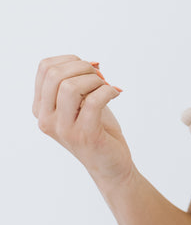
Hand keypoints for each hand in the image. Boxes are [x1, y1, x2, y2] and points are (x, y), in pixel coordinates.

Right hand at [33, 55, 130, 186]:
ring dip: (95, 80)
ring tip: (106, 87)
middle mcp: (46, 119)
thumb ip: (78, 82)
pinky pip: (94, 101)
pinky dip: (108, 91)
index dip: (70, 60)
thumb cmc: (96, 129)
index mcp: (41, 107)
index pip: (45, 67)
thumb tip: (92, 62)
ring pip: (70, 87)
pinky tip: (115, 94)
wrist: (109, 164)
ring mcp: (64, 129)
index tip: (88, 69)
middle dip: (83, 67)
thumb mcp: (81, 102)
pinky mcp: (85, 135)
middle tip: (100, 78)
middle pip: (55, 74)